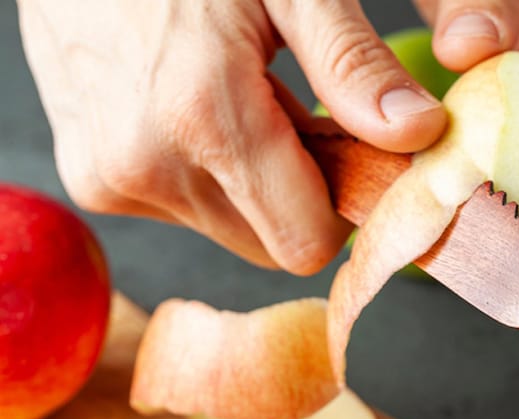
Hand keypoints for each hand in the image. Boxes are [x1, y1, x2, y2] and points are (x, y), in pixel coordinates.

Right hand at [17, 0, 449, 274]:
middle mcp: (145, 166)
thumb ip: (353, 65)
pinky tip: (204, 103)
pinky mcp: (90, 180)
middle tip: (303, 110)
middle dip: (302, 190)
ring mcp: (108, 178)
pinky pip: (184, 208)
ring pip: (230, 227)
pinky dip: (210, 170)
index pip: (308, 243)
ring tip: (246, 94)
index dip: (346, 203)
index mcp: (203, 119)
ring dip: (256, 180)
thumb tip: (419, 134)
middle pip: (271, 241)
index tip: (361, 152)